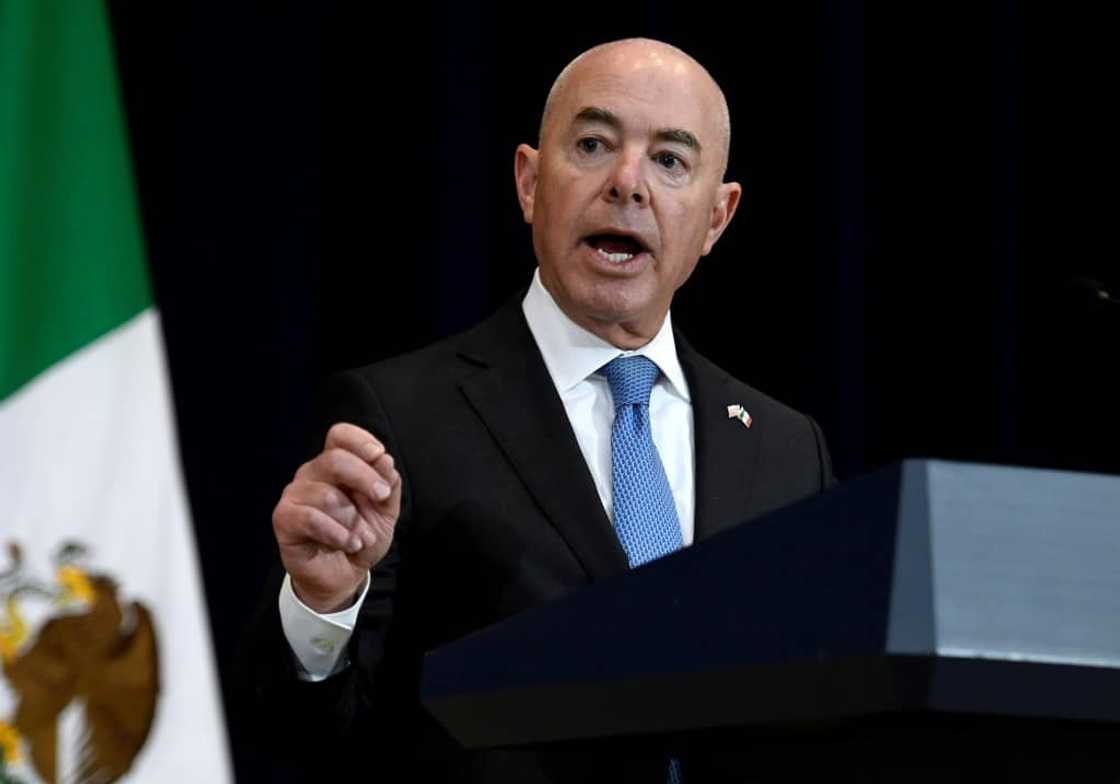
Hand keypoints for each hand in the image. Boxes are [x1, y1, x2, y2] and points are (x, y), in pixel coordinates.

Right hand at [272, 423, 401, 612]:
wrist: (344, 575)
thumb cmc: (361, 536)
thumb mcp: (385, 512)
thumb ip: (389, 486)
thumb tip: (385, 461)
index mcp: (336, 465)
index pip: (340, 435)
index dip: (360, 440)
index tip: (380, 456)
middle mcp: (312, 474)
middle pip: (334, 459)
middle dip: (365, 478)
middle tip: (381, 497)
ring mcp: (295, 495)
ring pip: (326, 495)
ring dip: (353, 521)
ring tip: (361, 538)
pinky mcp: (284, 519)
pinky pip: (310, 518)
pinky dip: (337, 534)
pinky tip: (348, 544)